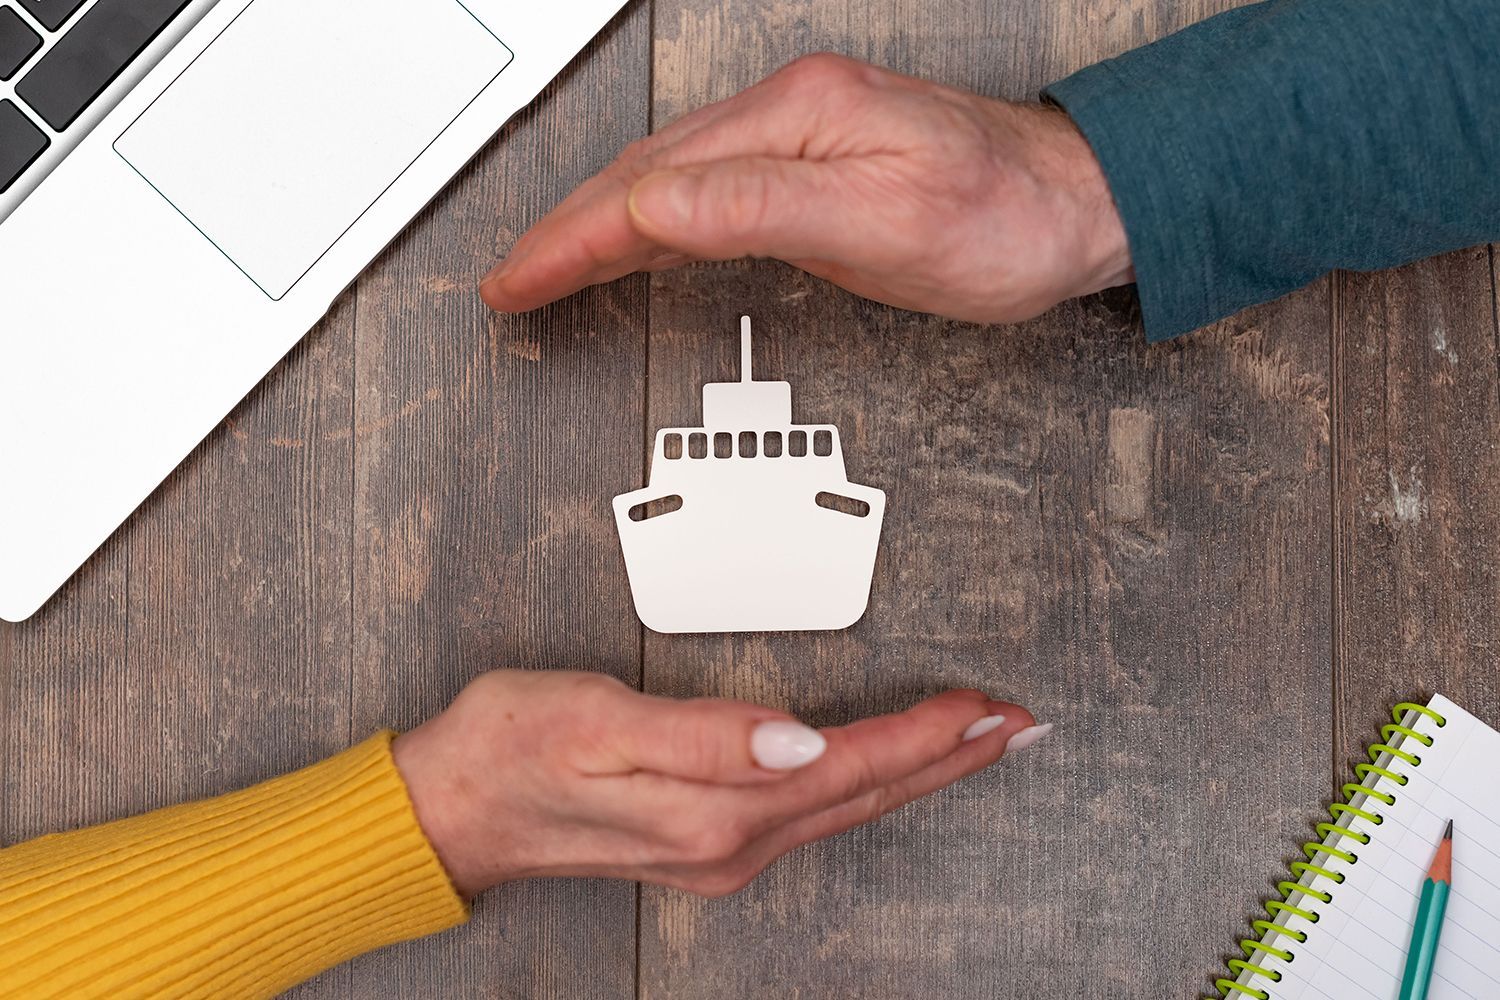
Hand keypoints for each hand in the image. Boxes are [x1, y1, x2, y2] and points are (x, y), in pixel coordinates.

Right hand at [391, 670, 1048, 898]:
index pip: (849, 764)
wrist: (456, 804)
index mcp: (716, 808)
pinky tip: (882, 768)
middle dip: (951, 758)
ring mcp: (721, 849)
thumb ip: (704, 734)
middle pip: (867, 793)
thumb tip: (798, 738)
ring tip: (974, 742)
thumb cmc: (515, 749)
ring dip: (920, 772)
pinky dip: (868, 782)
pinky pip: (815, 812)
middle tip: (1018, 726)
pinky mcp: (708, 840)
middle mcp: (730, 841)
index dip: (925, 735)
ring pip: (848, 806)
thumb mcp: (599, 723)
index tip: (985, 707)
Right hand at [480, 53, 1131, 324]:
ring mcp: (798, 139)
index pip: (654, 187)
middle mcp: (789, 116)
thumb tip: (656, 209)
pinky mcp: (812, 169)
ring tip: (546, 267)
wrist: (1077, 207)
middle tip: (511, 281)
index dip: (576, 238)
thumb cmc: (1006, 217)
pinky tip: (634, 244)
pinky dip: (652, 225)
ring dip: (599, 227)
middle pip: (644, 175)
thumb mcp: (887, 223)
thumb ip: (763, 211)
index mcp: (796, 118)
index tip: (520, 278)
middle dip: (567, 230)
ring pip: (667, 183)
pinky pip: (706, 195)